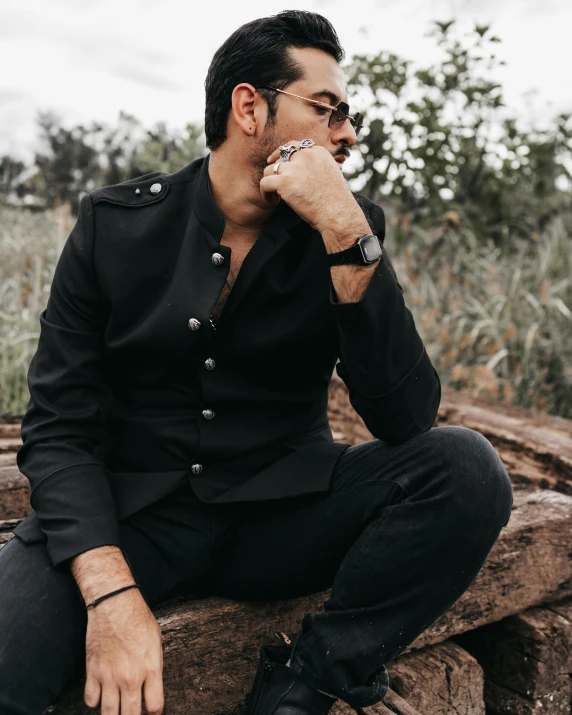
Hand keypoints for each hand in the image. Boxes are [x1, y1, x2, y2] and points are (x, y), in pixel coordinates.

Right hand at [83, 588, 163, 714]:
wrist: (114, 603)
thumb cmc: (138, 618)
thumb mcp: (157, 641)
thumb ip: (154, 667)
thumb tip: (152, 686)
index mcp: (150, 668)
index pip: (154, 707)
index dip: (154, 711)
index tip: (151, 710)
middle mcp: (130, 677)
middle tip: (131, 712)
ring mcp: (109, 676)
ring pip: (108, 713)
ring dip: (113, 714)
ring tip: (116, 710)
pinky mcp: (92, 671)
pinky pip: (90, 700)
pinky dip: (95, 701)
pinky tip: (101, 694)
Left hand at [259, 139, 369, 247]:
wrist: (338, 214)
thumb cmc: (336, 202)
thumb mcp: (331, 176)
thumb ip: (317, 168)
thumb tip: (303, 174)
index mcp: (318, 152)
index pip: (295, 146)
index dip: (285, 156)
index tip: (281, 166)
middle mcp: (305, 155)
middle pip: (280, 156)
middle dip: (276, 168)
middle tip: (275, 182)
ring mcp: (294, 167)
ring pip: (270, 169)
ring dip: (270, 182)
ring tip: (275, 197)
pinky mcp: (284, 181)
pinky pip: (264, 182)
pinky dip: (265, 194)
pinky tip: (273, 202)